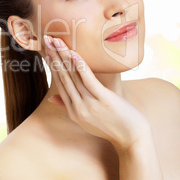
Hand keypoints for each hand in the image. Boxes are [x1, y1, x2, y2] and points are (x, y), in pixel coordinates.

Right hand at [43, 35, 150, 150]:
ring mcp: (89, 104)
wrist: (132, 140)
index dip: (52, 65)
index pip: (59, 83)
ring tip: (57, 42)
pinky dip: (81, 66)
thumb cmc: (112, 126)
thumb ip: (69, 107)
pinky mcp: (103, 100)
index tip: (47, 51)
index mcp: (73, 111)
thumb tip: (51, 98)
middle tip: (47, 40)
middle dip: (54, 56)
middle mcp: (78, 107)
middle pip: (63, 77)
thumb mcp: (87, 119)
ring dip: (63, 56)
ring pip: (73, 76)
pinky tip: (74, 54)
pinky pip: (89, 80)